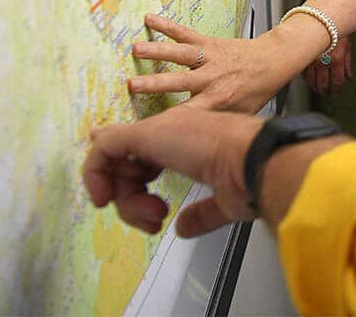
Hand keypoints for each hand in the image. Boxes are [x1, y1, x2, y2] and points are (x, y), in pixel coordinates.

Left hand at [83, 107, 260, 236]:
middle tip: (154, 220)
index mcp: (194, 141)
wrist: (261, 160)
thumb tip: (183, 226)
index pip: (148, 154)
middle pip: (130, 164)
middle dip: (133, 199)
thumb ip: (200, 213)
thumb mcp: (226, 201)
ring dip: (125, 198)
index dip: (134, 178)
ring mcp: (160, 129)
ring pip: (116, 161)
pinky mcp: (146, 133)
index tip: (141, 207)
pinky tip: (105, 196)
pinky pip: (103, 149)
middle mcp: (175, 129)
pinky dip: (95, 173)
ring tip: (151, 215)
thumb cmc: (256, 176)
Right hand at [128, 13, 282, 113]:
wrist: (273, 60)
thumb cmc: (255, 90)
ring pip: (180, 54)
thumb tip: (189, 138)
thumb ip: (214, 121)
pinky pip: (185, 33)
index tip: (147, 123)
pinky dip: (166, 25)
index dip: (169, 118)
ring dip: (157, 51)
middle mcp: (211, 78)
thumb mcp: (239, 113)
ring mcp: (209, 57)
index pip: (189, 112)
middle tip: (132, 85)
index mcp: (218, 99)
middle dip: (156, 84)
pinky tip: (149, 18)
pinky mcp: (208, 42)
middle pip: (179, 82)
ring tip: (135, 49)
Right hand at [302, 34, 352, 95]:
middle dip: (325, 90)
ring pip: (310, 78)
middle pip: (322, 82)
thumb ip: (347, 62)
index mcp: (335, 59)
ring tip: (316, 89)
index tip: (337, 92)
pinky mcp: (302, 54)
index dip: (337, 89)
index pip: (337, 81)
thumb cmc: (336, 28)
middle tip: (326, 93)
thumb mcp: (347, 45)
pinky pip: (302, 69)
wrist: (323, 16)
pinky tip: (307, 78)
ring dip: (314, 86)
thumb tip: (348, 74)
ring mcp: (310, 58)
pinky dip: (305, 75)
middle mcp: (322, 60)